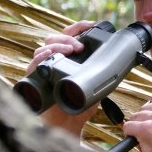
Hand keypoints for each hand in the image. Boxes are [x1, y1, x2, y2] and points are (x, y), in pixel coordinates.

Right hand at [26, 20, 98, 136]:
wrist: (68, 125)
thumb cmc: (80, 106)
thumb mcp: (96, 86)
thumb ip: (102, 73)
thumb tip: (119, 62)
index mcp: (68, 58)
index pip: (69, 36)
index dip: (79, 27)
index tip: (92, 25)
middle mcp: (54, 60)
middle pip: (55, 39)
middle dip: (68, 38)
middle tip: (80, 46)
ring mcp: (43, 69)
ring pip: (44, 48)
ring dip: (57, 45)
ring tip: (70, 50)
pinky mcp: (34, 79)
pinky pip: (33, 65)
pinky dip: (41, 58)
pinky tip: (50, 57)